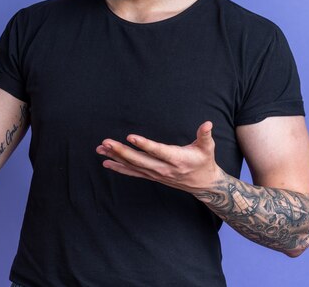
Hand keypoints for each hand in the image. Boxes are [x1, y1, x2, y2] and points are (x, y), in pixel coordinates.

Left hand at [95, 121, 222, 193]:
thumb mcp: (207, 148)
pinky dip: (119, 168)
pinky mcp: (151, 176)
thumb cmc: (204, 161)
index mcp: (176, 159)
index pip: (157, 151)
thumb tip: (208, 123)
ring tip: (100, 149)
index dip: (144, 144)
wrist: (203, 184)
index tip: (130, 136)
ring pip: (132, 166)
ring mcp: (156, 174)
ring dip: (115, 157)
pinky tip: (106, 162)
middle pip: (139, 160)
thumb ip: (205, 135)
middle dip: (121, 151)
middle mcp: (163, 168)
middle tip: (106, 142)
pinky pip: (132, 172)